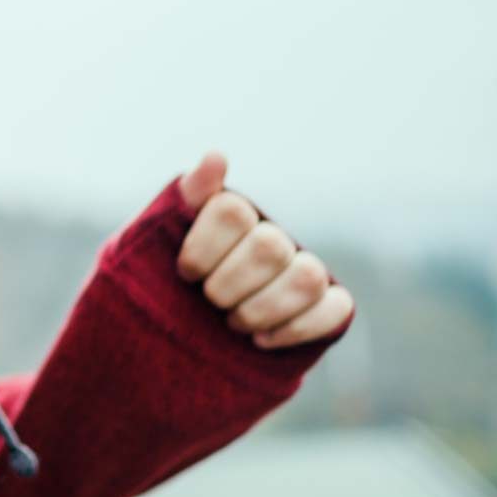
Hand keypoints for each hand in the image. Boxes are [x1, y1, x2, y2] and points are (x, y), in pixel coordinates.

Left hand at [175, 151, 353, 349]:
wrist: (172, 334)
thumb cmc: (165, 282)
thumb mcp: (159, 239)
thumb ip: (186, 198)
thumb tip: (216, 156)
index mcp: (233, 215)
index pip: (232, 211)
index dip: (203, 248)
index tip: (186, 273)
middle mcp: (274, 236)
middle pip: (269, 246)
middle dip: (229, 284)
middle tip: (210, 301)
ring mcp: (304, 270)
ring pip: (307, 277)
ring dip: (262, 308)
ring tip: (234, 323)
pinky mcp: (328, 306)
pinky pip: (336, 309)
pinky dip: (297, 328)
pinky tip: (262, 340)